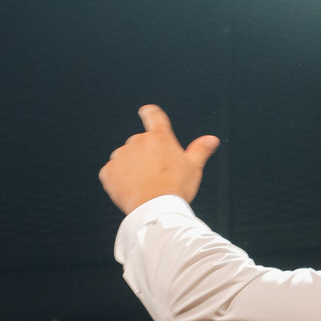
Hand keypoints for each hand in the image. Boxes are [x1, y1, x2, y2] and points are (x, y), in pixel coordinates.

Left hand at [100, 105, 219, 214]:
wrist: (154, 208)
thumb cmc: (176, 188)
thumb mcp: (193, 168)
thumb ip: (200, 150)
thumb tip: (212, 139)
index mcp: (159, 137)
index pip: (153, 116)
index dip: (149, 113)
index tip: (145, 111)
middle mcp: (138, 141)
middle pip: (139, 143)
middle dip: (144, 156)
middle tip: (154, 176)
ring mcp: (121, 155)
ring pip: (125, 158)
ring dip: (130, 167)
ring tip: (142, 186)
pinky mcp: (109, 171)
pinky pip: (111, 173)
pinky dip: (117, 180)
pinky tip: (128, 190)